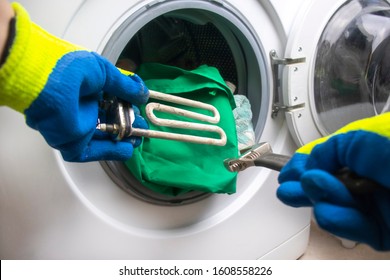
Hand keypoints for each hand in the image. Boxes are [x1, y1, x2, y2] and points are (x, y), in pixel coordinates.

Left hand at [0, 3, 148, 161]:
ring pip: (103, 137)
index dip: (127, 107)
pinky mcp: (71, 142)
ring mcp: (76, 127)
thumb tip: (143, 94)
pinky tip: (126, 150)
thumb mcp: (104, 71)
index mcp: (87, 90)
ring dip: (122, 139)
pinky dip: (110, 152)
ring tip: (139, 139)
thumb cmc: (71, 69)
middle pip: (109, 121)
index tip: (140, 108)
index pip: (111, 102)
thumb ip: (125, 85)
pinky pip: (92, 151)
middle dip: (128, 125)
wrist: (46, 80)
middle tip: (143, 126)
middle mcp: (81, 109)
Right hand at [277, 113, 389, 250]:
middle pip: (326, 186)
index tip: (287, 173)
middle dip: (305, 187)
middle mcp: (366, 180)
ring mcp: (372, 205)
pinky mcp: (380, 230)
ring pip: (334, 208)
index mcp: (363, 156)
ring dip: (321, 199)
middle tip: (288, 189)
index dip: (304, 166)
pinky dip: (338, 219)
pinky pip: (351, 228)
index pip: (327, 161)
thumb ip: (330, 149)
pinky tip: (329, 210)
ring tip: (312, 189)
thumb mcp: (361, 139)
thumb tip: (309, 164)